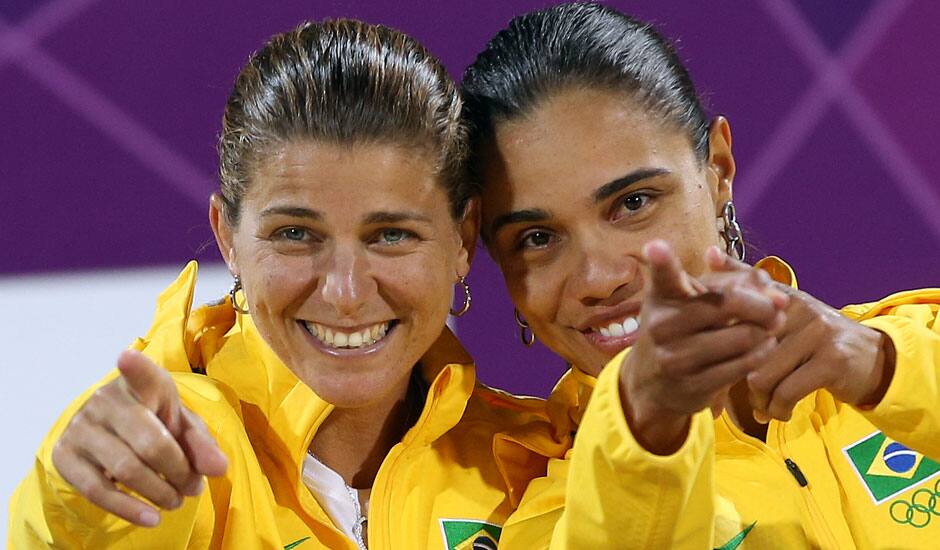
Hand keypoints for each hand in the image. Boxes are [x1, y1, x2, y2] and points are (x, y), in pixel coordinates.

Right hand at [52, 350, 227, 526]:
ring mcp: (81, 427)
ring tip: (176, 501)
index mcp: (141, 384)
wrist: (110, 434)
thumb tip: (217, 469)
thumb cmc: (154, 424)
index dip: (135, 367)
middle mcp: (106, 400)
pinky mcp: (65, 456)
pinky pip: (98, 490)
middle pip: (150, 443)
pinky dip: (129, 509)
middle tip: (193, 488)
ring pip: (126, 469)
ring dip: (159, 492)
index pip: (141, 374)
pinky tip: (152, 518)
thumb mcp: (183, 428)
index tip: (127, 358)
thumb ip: (203, 445)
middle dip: (179, 471)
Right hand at [619, 241, 787, 453]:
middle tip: (778, 306)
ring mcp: (675, 357)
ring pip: (744, 336)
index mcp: (661, 296)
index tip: (655, 246)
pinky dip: (763, 352)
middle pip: (729, 302)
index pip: (662, 276)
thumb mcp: (694, 299)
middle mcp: (661, 325)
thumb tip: (775, 291)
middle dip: (764, 304)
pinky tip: (764, 346)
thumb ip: (733, 282)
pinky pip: (745, 364)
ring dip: (767, 331)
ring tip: (770, 327)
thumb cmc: (683, 328)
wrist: (654, 383)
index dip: (660, 260)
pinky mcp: (693, 385)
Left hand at [706, 253, 894, 422]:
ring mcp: (816, 333)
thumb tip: (709, 256)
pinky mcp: (831, 360)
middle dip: (734, 378)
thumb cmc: (814, 341)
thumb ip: (747, 291)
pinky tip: (780, 413)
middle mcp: (796, 308)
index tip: (706, 358)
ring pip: (761, 375)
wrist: (874, 361)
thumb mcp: (783, 314)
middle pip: (742, 349)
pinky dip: (778, 409)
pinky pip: (786, 392)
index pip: (735, 308)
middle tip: (738, 395)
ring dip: (759, 400)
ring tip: (764, 407)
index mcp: (780, 295)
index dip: (715, 334)